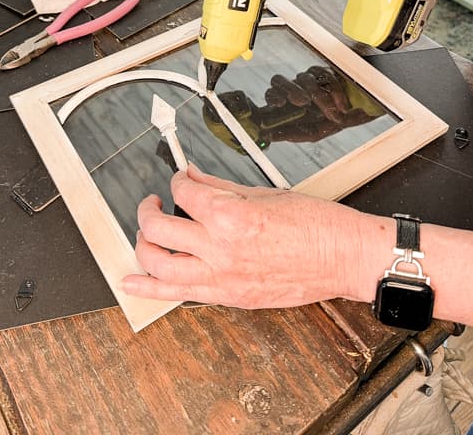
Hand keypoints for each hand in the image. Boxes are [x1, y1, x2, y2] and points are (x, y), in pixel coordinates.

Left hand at [121, 164, 365, 307]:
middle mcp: (220, 248)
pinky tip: (130, 281)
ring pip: (158, 264)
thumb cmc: (314, 224)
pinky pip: (177, 294)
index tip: (180, 180)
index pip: (184, 192)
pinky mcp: (228, 297)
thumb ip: (219, 186)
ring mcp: (221, 277)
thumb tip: (193, 175)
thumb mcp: (263, 193)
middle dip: (148, 210)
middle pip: (159, 227)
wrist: (342, 257)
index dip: (177, 181)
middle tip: (153, 202)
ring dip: (142, 245)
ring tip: (144, 234)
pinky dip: (148, 288)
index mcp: (231, 216)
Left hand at [261, 67, 377, 142]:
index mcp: (287, 103)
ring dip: (321, 98)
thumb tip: (269, 136)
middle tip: (303, 101)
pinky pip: (325, 75)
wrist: (358, 113)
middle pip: (279, 80)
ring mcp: (308, 78)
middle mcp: (294, 88)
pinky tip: (342, 107)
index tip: (280, 103)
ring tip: (334, 114)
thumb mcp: (312, 132)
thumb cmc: (330, 122)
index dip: (272, 96)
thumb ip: (293, 134)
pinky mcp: (324, 71)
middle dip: (290, 89)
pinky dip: (335, 92)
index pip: (271, 93)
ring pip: (305, 79)